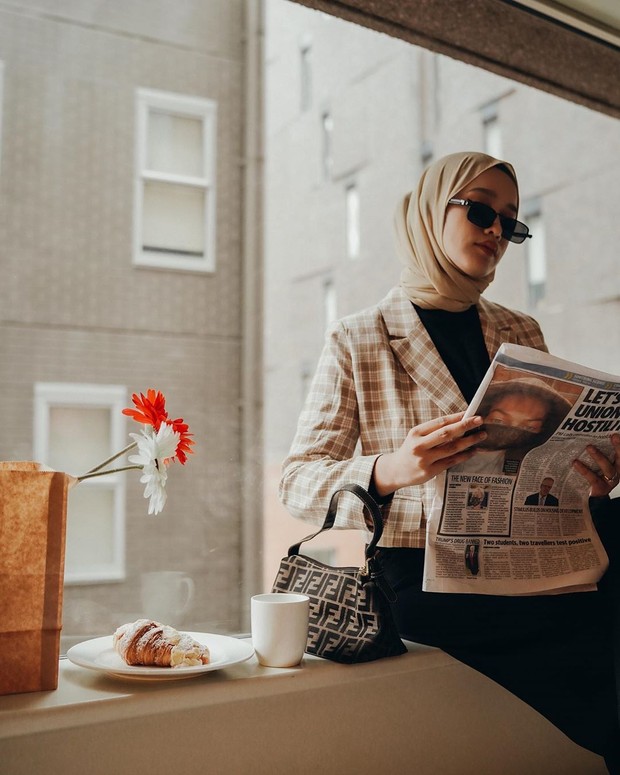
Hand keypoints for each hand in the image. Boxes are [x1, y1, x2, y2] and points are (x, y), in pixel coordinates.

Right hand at [372, 412, 486, 496]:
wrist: (396, 470)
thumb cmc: (411, 450)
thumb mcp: (416, 437)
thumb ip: (434, 431)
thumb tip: (459, 422)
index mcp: (416, 433)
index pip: (439, 422)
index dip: (456, 417)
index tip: (470, 412)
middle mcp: (419, 445)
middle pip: (446, 433)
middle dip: (465, 425)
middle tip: (480, 420)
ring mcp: (424, 459)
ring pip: (451, 448)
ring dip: (469, 441)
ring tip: (481, 435)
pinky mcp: (430, 471)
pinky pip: (451, 461)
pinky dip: (464, 455)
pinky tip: (473, 450)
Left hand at [572, 433, 619, 497]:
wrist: (594, 498)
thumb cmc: (595, 477)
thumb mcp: (597, 465)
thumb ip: (598, 453)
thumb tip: (588, 438)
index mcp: (617, 464)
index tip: (616, 434)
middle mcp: (617, 472)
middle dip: (618, 447)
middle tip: (613, 436)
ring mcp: (610, 480)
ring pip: (607, 467)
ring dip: (599, 456)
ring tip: (589, 447)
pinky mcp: (600, 487)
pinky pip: (593, 478)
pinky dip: (584, 470)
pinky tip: (575, 463)